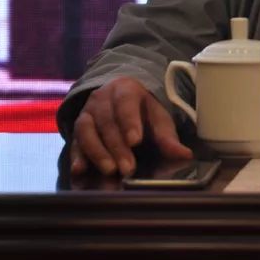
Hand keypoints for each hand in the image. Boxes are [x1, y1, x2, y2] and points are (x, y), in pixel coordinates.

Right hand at [71, 76, 192, 176]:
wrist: (119, 98)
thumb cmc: (142, 110)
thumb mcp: (157, 118)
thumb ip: (168, 137)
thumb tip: (185, 155)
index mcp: (125, 89)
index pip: (126, 103)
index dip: (129, 121)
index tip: (135, 141)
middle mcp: (102, 98)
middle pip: (107, 122)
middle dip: (117, 146)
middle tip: (128, 168)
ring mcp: (86, 112)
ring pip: (87, 131)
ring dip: (97, 152)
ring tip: (109, 170)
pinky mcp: (76, 128)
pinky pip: (74, 141)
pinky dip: (76, 156)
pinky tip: (79, 169)